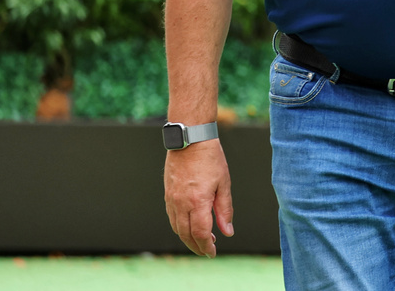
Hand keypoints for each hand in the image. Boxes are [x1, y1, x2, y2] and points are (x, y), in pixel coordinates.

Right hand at [164, 140, 233, 256]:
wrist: (190, 141)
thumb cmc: (211, 160)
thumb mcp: (224, 184)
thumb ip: (225, 209)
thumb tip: (227, 231)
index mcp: (198, 201)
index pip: (201, 233)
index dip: (207, 246)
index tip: (212, 253)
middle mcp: (181, 203)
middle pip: (186, 234)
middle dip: (197, 246)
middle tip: (207, 251)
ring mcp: (172, 199)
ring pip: (177, 228)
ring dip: (187, 238)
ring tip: (201, 240)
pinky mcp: (167, 195)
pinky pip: (172, 217)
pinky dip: (180, 227)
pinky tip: (189, 226)